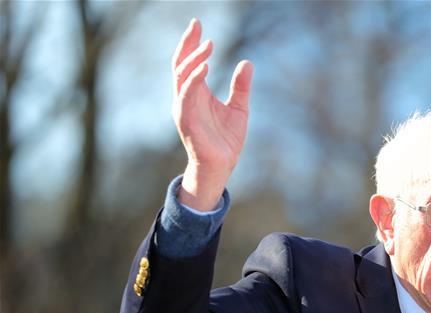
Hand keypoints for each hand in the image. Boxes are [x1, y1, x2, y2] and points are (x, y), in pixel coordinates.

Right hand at [171, 19, 252, 209]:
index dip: (192, 43)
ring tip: (208, 45)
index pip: (190, 62)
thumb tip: (247, 62)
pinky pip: (186, 94)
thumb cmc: (226, 140)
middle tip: (197, 26)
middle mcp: (186, 97)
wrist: (222, 166)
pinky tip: (204, 66)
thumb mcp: (239, 108)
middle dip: (188, 44)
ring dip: (194, 58)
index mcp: (197, 93)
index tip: (197, 25)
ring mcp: (183, 107)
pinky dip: (193, 79)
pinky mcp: (185, 118)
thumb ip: (241, 86)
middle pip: (181, 64)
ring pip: (182, 75)